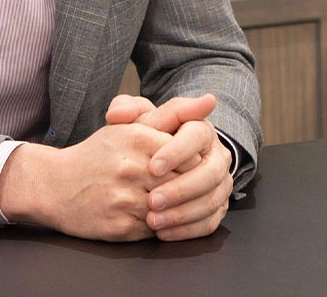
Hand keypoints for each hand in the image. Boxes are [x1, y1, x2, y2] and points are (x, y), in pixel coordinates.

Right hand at [0, 123, 180, 241]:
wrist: (55, 185)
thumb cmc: (96, 154)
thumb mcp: (127, 126)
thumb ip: (169, 114)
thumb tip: (209, 100)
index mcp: (136, 137)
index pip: (190, 153)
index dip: (193, 163)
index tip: (189, 165)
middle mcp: (132, 167)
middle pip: (185, 182)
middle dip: (188, 187)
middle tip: (183, 187)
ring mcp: (126, 199)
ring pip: (173, 209)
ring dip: (175, 209)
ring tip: (166, 203)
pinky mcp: (121, 227)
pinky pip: (158, 230)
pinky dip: (161, 226)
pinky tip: (150, 216)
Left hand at [106, 93, 232, 240]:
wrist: (159, 159)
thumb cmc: (147, 135)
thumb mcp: (138, 118)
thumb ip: (126, 109)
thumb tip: (119, 113)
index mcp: (201, 128)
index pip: (197, 135)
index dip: (177, 152)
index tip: (153, 167)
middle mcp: (217, 155)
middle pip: (211, 172)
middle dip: (181, 188)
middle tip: (152, 200)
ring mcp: (221, 182)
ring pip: (212, 199)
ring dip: (183, 213)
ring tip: (153, 220)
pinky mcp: (219, 205)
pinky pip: (211, 222)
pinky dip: (188, 230)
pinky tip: (164, 232)